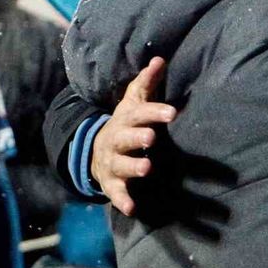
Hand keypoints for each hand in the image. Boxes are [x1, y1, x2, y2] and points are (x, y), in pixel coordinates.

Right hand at [91, 57, 176, 214]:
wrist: (95, 151)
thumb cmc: (125, 124)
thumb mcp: (133, 102)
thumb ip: (146, 82)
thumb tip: (160, 59)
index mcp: (125, 120)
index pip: (139, 113)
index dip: (154, 112)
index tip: (172, 112)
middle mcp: (116, 140)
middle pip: (125, 138)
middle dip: (137, 137)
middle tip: (152, 137)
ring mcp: (112, 162)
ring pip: (120, 165)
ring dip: (133, 167)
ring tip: (147, 168)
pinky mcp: (112, 183)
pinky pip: (115, 193)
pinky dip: (122, 200)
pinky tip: (132, 208)